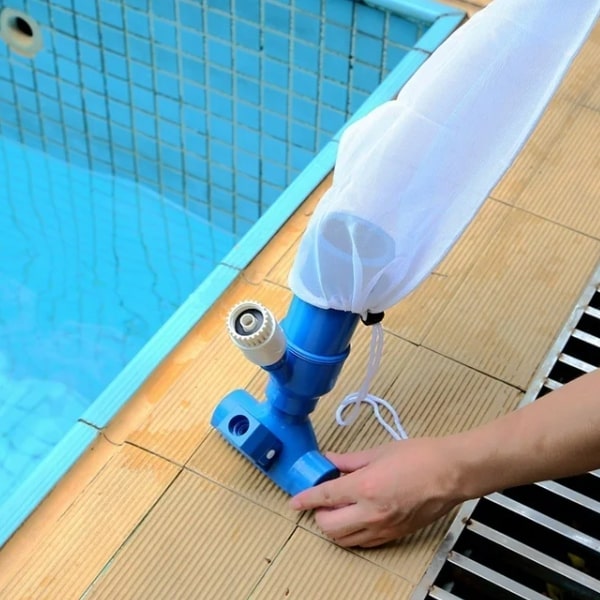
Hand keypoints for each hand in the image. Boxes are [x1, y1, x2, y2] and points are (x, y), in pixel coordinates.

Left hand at [289, 438, 462, 547]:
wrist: (452, 473)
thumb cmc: (420, 457)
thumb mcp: (380, 451)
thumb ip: (350, 460)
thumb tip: (330, 460)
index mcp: (365, 487)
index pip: (324, 497)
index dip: (305, 499)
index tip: (295, 500)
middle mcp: (370, 513)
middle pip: (329, 527)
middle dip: (318, 515)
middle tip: (321, 500)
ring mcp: (383, 528)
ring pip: (345, 540)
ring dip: (334, 526)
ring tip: (338, 508)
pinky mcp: (395, 535)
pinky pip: (364, 542)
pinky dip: (353, 533)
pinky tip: (357, 516)